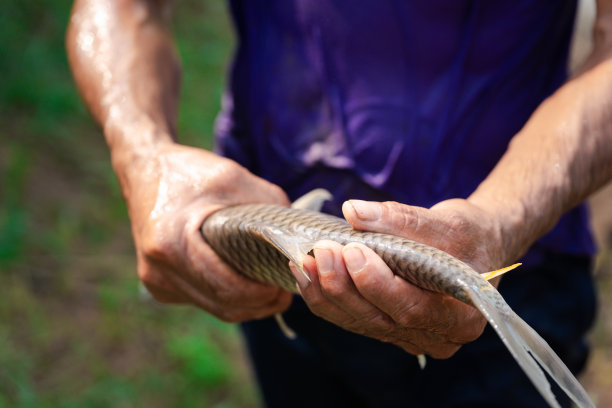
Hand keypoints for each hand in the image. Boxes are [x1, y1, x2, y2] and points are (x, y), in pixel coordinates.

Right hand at [120, 142, 292, 321]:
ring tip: (272, 291)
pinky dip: (227, 297)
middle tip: (286, 293)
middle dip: (259, 305)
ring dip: (245, 305)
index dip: (261, 295)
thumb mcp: (233, 176)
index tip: (285, 286)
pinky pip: (202, 299)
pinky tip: (246, 284)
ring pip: (213, 307)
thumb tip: (297, 235)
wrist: (143, 169)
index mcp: (173, 243)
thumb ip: (269, 203)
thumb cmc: (188, 171)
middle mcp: (159, 269)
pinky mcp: (158, 284)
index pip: (226, 288)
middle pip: (222, 305)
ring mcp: (156, 281)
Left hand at [295, 199, 505, 357]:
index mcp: (462, 318)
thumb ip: (402, 219)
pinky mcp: (386, 329)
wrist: (473, 248)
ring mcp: (408, 337)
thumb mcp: (446, 221)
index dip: (377, 283)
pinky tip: (305, 272)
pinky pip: (350, 318)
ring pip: (358, 321)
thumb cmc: (468, 236)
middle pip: (380, 319)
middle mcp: (435, 338)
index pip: (412, 307)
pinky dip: (324, 297)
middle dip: (343, 285)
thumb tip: (353, 211)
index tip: (351, 251)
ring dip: (326, 291)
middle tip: (321, 250)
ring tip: (304, 258)